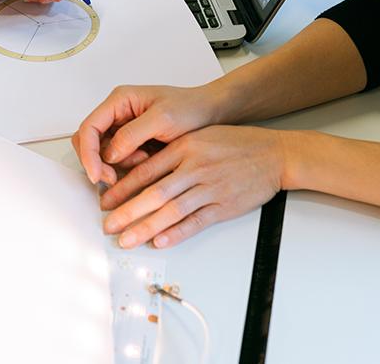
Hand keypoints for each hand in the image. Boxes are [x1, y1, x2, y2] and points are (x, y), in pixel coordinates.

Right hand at [72, 83, 225, 185]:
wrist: (210, 114)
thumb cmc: (191, 108)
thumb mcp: (163, 119)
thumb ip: (132, 134)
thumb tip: (109, 154)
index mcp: (120, 100)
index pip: (89, 127)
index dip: (88, 153)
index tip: (96, 174)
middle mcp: (117, 113)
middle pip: (89, 142)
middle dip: (97, 163)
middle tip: (113, 179)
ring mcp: (123, 128)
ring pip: (102, 154)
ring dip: (116, 165)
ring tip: (144, 161)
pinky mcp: (132, 142)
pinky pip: (118, 159)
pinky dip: (127, 167)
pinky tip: (147, 162)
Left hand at [101, 125, 288, 248]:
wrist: (274, 154)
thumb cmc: (235, 144)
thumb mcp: (198, 136)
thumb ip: (170, 153)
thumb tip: (138, 171)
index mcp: (184, 147)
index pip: (145, 170)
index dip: (122, 188)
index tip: (105, 200)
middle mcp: (194, 167)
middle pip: (153, 194)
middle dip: (127, 212)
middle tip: (108, 224)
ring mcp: (210, 187)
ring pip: (171, 211)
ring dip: (146, 228)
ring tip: (127, 239)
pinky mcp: (224, 206)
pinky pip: (196, 222)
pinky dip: (177, 233)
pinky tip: (160, 241)